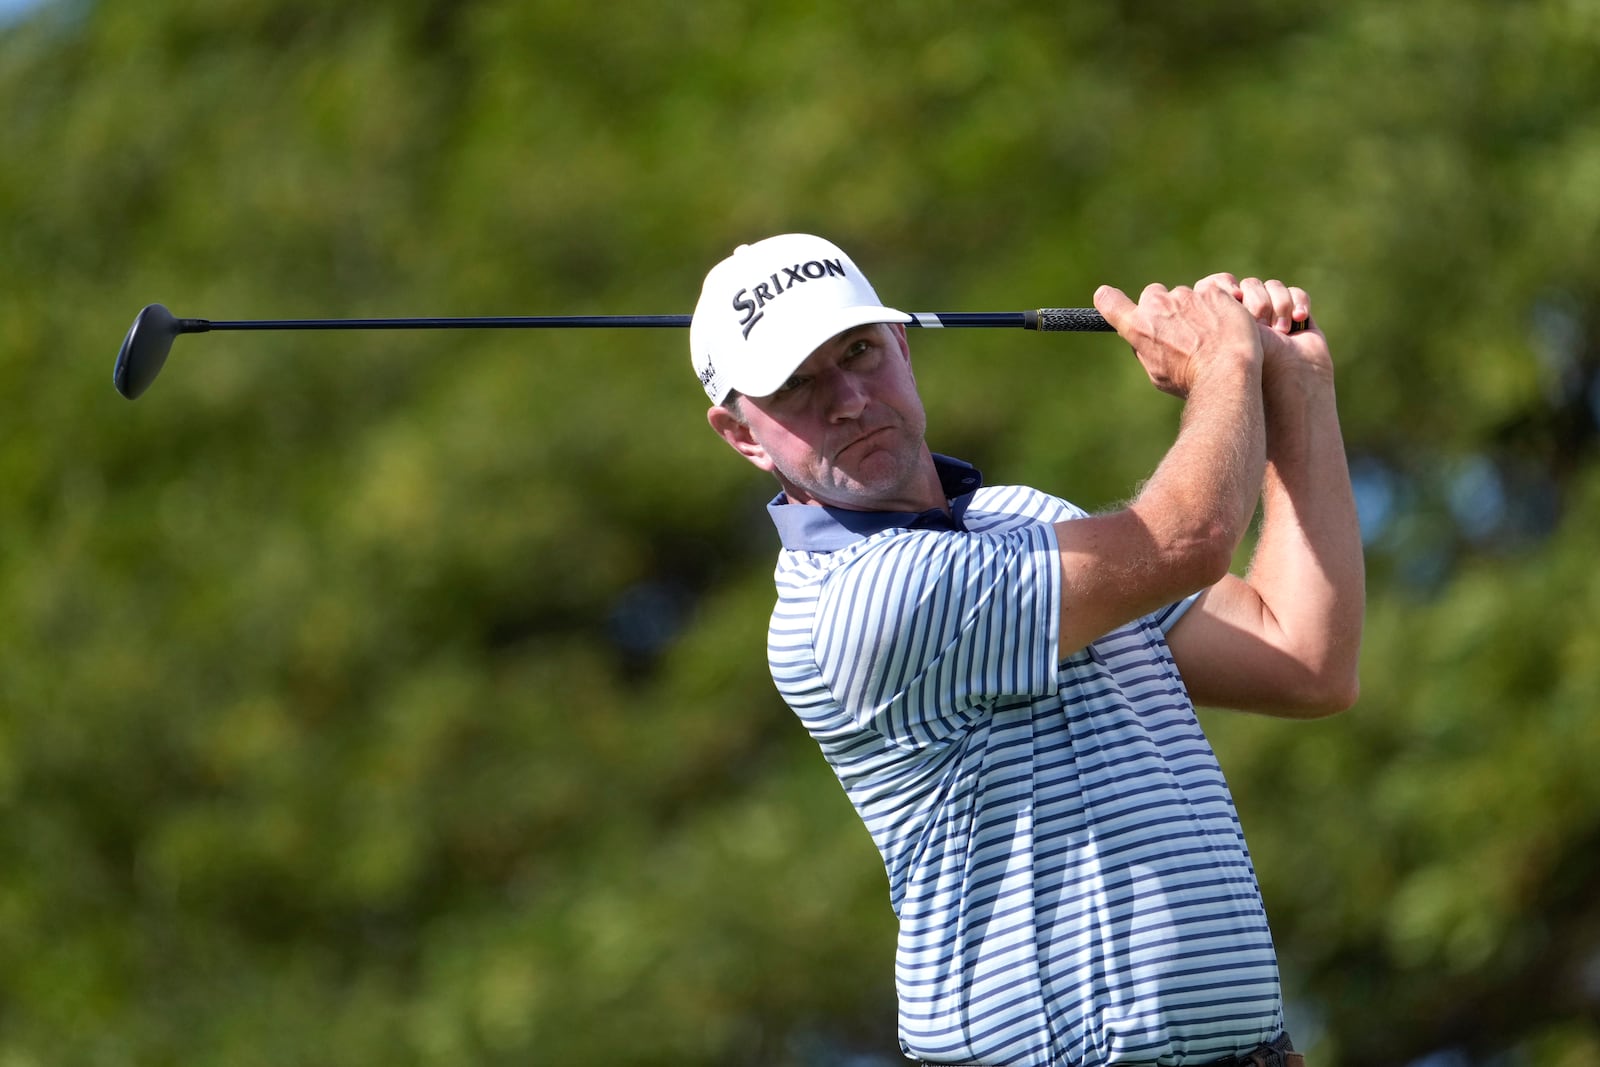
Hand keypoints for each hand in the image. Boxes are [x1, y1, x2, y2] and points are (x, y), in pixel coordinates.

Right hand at [1093, 279, 1262, 397]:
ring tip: (1216, 331)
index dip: (1108, 299)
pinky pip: (1218, 286)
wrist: (1227, 373)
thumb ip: (1148, 350)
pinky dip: (1226, 299)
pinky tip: (1234, 316)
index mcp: (1138, 327)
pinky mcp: (1214, 290)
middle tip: (1185, 329)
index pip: (1110, 303)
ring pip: (1189, 293)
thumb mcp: (1159, 374)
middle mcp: (1158, 305)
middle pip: (1155, 296)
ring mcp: (1187, 295)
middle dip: (1167, 308)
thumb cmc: (1192, 380)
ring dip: (1200, 306)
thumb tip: (1146, 341)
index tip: (1106, 296)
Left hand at [1196, 273, 1332, 379]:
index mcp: (1221, 322)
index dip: (1228, 287)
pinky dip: (1298, 303)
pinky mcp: (1297, 317)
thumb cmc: (1244, 370)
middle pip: (1250, 285)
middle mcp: (1246, 318)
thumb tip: (1193, 292)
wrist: (1285, 386)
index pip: (1220, 285)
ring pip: (1273, 287)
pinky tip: (1298, 319)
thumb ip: (1198, 322)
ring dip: (1279, 305)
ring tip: (1281, 331)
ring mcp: (1272, 316)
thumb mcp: (1214, 345)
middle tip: (1261, 325)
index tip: (1234, 298)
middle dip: (1257, 303)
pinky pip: (1296, 293)